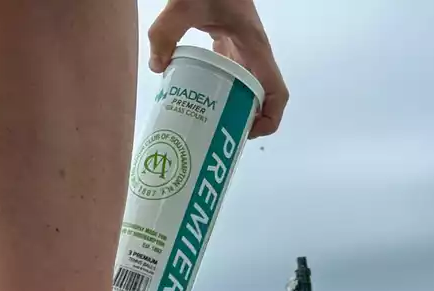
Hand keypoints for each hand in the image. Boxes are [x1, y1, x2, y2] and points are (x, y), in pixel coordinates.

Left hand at [147, 0, 287, 137]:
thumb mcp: (185, 5)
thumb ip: (166, 32)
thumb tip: (157, 67)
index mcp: (255, 49)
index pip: (276, 93)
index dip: (269, 119)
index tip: (247, 131)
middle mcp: (253, 52)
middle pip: (261, 97)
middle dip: (246, 120)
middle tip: (221, 134)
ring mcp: (241, 46)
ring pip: (247, 86)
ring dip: (234, 106)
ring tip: (209, 122)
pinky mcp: (227, 41)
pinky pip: (230, 72)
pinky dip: (219, 87)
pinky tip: (196, 94)